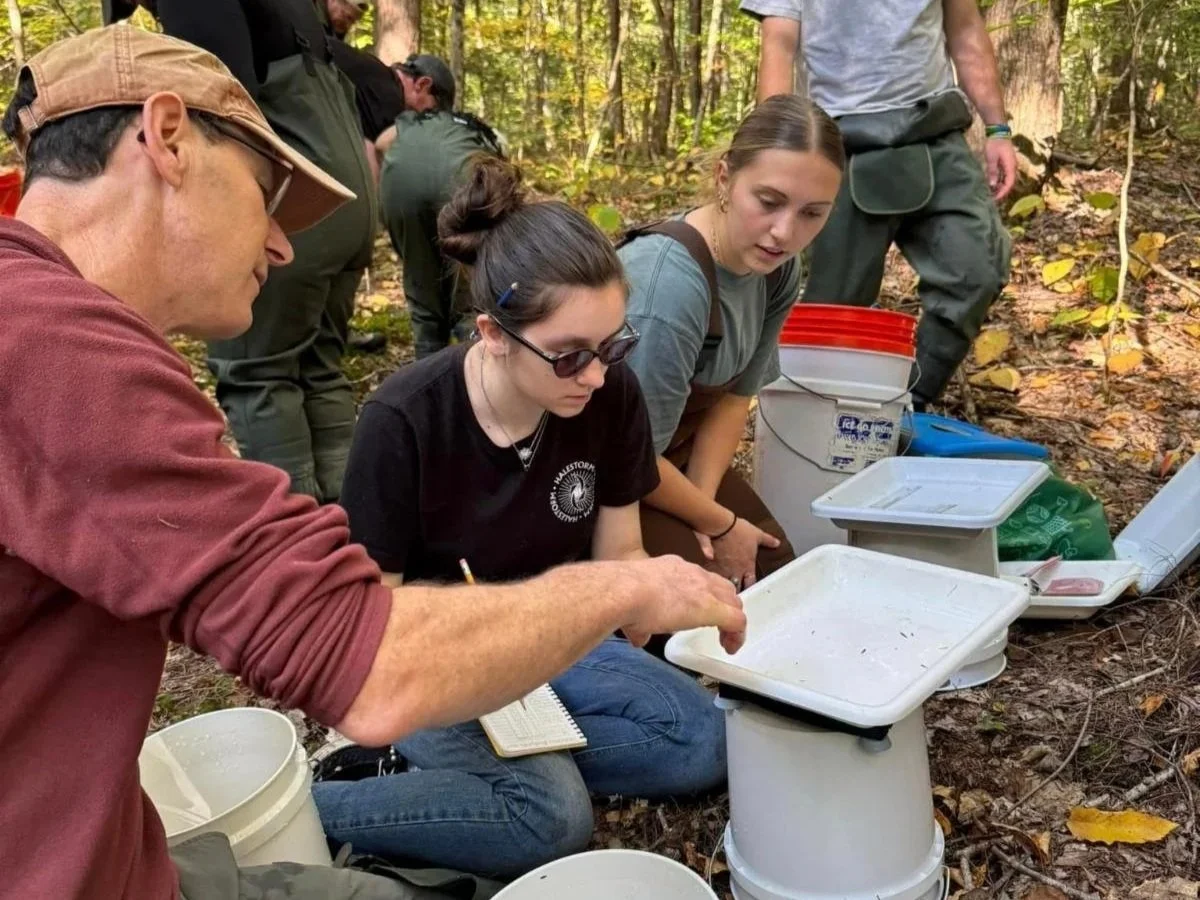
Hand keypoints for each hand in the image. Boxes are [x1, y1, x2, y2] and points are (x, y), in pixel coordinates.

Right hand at [617, 555, 745, 654]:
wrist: (627, 590)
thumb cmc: (622, 594)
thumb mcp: (633, 605)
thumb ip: (639, 623)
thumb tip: (638, 636)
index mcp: (674, 569)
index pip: (699, 580)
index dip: (704, 598)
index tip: (697, 614)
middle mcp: (693, 574)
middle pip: (722, 588)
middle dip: (724, 607)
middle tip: (718, 627)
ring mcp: (705, 589)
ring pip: (734, 602)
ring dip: (731, 621)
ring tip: (725, 639)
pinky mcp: (712, 608)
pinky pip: (737, 621)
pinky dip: (737, 636)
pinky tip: (730, 647)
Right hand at [695, 517, 779, 589]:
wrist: (722, 525)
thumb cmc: (739, 530)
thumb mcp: (757, 534)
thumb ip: (768, 541)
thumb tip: (777, 543)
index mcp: (747, 565)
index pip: (750, 582)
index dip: (750, 587)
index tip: (749, 589)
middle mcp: (735, 570)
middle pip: (736, 586)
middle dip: (736, 590)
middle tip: (735, 593)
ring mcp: (722, 568)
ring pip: (723, 583)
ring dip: (724, 585)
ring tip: (722, 590)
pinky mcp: (711, 563)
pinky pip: (711, 573)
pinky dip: (711, 576)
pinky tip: (709, 578)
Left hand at [985, 137, 1017, 200]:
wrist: (998, 131)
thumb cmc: (995, 143)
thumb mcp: (991, 158)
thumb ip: (992, 171)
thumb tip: (992, 185)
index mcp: (1011, 166)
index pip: (1009, 183)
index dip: (1003, 192)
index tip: (995, 199)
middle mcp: (1012, 167)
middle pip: (1009, 183)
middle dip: (1001, 192)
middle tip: (991, 198)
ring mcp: (1010, 165)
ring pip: (1006, 180)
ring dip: (1000, 187)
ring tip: (991, 194)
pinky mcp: (1006, 163)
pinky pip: (1004, 175)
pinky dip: (999, 181)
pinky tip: (992, 185)